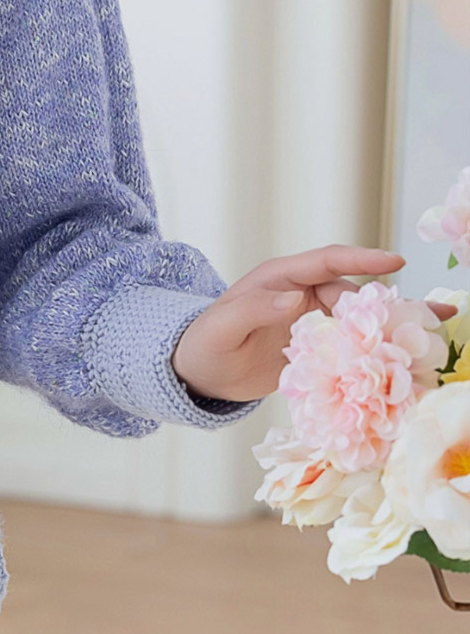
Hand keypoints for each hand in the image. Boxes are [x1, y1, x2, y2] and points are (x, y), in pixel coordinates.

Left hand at [172, 245, 452, 401]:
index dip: (362, 259)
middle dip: (388, 304)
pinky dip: (378, 350)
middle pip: (354, 294)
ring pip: (359, 320)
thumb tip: (293, 298)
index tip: (395, 260)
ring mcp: (313, 321)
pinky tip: (408, 359)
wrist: (199, 373)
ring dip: (392, 326)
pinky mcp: (318, 348)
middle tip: (427, 315)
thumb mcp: (222, 326)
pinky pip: (352, 345)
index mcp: (281, 279)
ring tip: (433, 332)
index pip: (327, 261)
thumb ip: (253, 310)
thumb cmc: (204, 344)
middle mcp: (302, 294)